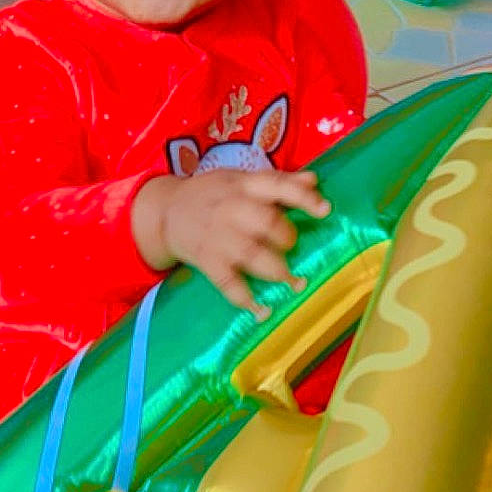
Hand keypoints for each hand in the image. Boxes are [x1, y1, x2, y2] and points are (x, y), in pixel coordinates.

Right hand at [131, 169, 330, 316]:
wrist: (165, 211)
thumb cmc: (212, 194)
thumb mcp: (240, 179)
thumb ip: (278, 181)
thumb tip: (314, 180)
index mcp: (243, 185)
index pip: (276, 186)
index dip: (303, 197)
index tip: (326, 210)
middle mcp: (231, 209)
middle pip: (267, 222)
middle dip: (287, 237)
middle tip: (291, 244)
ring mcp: (219, 237)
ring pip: (253, 255)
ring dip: (277, 271)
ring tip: (294, 281)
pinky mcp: (208, 262)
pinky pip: (229, 284)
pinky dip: (247, 301)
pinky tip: (263, 312)